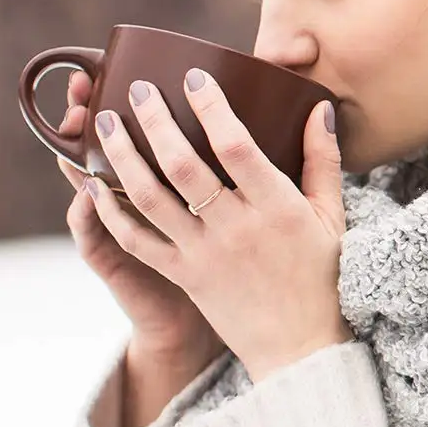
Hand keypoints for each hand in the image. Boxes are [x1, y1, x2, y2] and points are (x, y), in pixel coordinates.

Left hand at [85, 67, 353, 383]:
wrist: (302, 349)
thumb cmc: (322, 277)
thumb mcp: (332, 216)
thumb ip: (322, 160)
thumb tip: (317, 108)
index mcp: (276, 208)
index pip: (235, 146)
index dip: (210, 107)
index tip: (192, 77)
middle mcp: (236, 229)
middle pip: (183, 166)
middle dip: (154, 122)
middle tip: (138, 89)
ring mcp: (205, 255)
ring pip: (151, 199)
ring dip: (122, 158)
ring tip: (105, 124)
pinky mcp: (184, 277)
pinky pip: (138, 242)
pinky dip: (112, 211)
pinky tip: (95, 185)